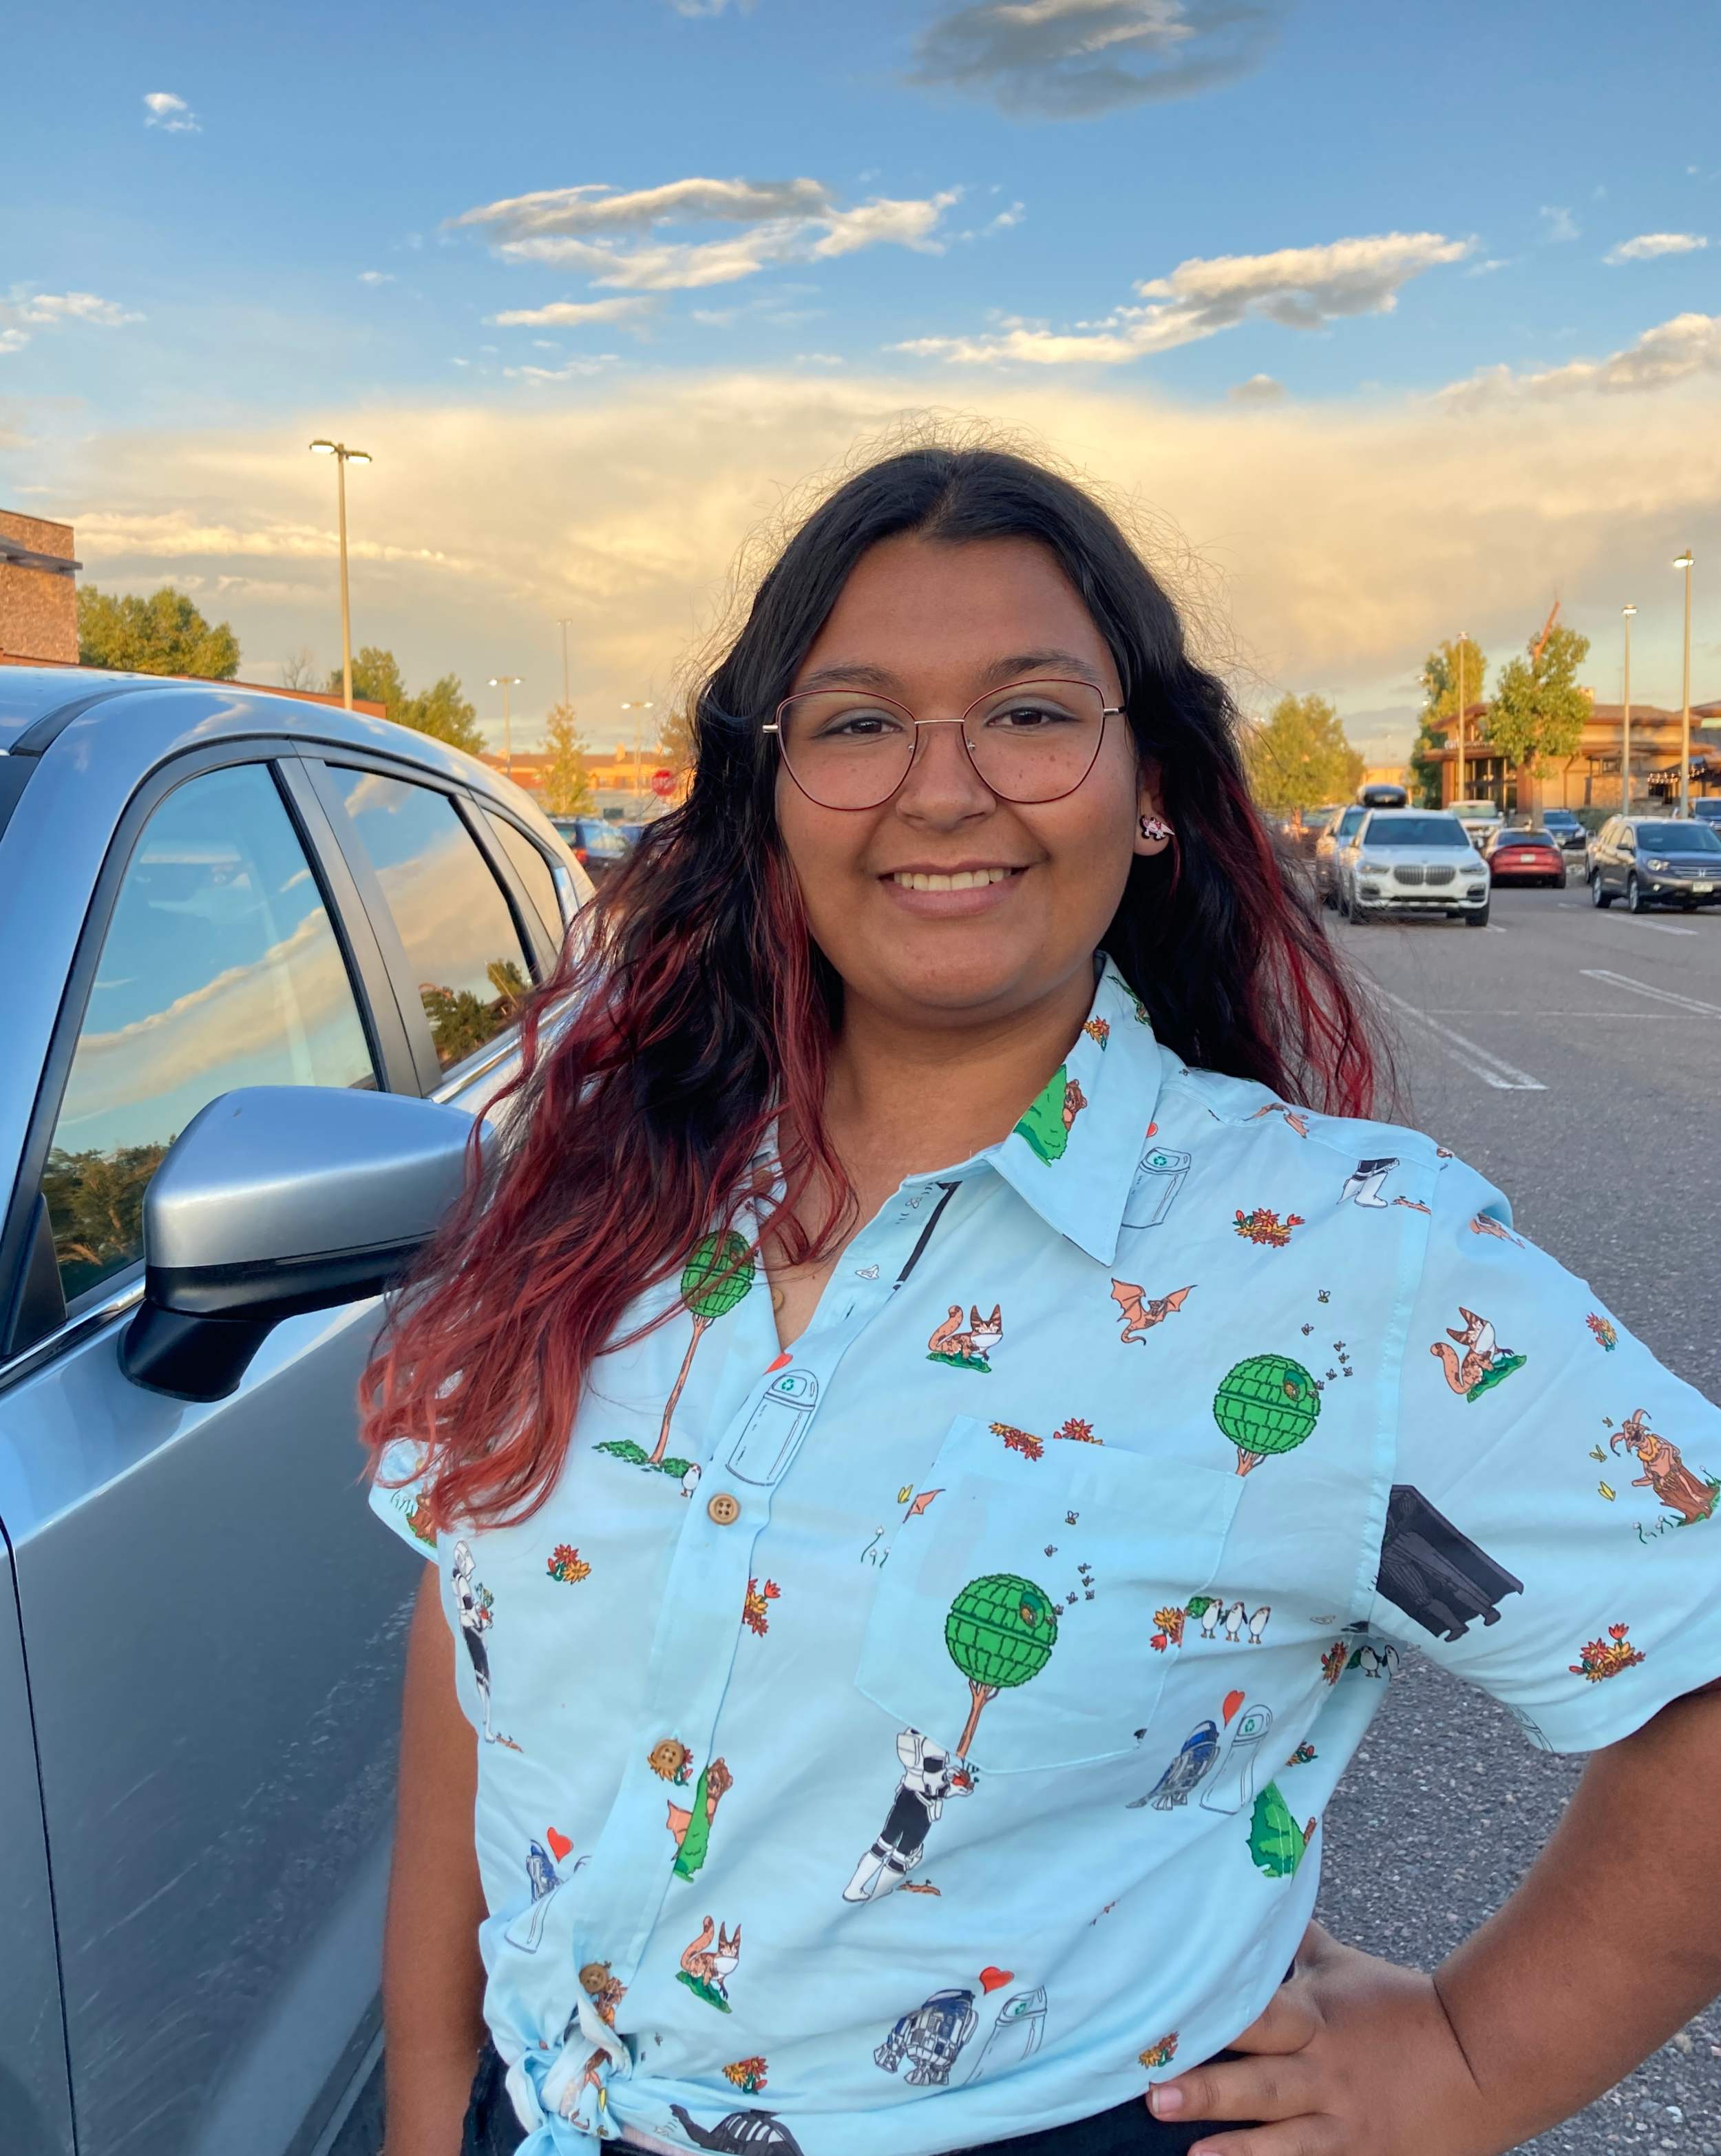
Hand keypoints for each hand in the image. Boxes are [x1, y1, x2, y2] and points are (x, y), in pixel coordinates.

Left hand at [1146, 1922, 1491, 2155]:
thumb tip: (1254, 1897)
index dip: (1213, 2018)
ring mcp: (1343, 2121)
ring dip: (1235, 2147)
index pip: (1257, 2015)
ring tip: (1188, 2154)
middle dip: (1208, 2088)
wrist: (1482, 2059)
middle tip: (1153, 2094)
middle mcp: (1324, 2071)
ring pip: (1283, 2138)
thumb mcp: (1343, 1966)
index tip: (1163, 2022)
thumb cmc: (1402, 2006)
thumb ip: (1293, 1942)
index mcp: (1315, 2018)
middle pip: (1260, 2080)